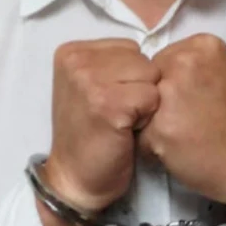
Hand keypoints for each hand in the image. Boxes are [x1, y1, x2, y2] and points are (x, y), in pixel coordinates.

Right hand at [45, 38, 160, 212]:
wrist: (74, 179)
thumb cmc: (90, 132)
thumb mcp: (90, 85)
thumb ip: (111, 63)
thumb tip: (152, 53)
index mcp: (72, 52)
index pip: (129, 46)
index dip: (131, 75)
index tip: (112, 98)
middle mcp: (77, 61)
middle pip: (142, 59)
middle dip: (140, 86)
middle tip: (119, 111)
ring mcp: (90, 81)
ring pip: (150, 75)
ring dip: (146, 101)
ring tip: (124, 119)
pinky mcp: (108, 104)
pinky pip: (151, 97)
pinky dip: (147, 117)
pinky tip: (127, 130)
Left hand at [136, 33, 225, 210]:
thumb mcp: (217, 72)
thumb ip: (187, 63)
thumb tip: (151, 69)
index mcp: (203, 44)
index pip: (162, 58)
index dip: (168, 82)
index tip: (189, 99)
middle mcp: (186, 60)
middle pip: (148, 76)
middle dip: (157, 98)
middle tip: (183, 117)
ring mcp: (172, 90)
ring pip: (139, 101)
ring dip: (150, 119)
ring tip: (176, 130)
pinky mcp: (161, 123)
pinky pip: (139, 129)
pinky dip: (149, 142)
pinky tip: (173, 145)